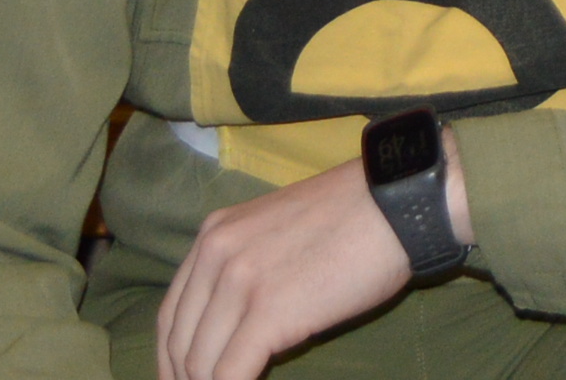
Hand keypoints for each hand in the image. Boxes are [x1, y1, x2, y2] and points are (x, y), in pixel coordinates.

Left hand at [155, 147, 451, 379]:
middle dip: (184, 379)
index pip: (172, 313)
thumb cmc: (350, 218)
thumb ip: (244, 267)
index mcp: (214, 235)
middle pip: (178, 341)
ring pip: (199, 362)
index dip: (172, 358)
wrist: (393, 203)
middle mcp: (215, 254)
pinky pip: (230, 373)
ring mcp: (239, 283)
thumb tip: (235, 324)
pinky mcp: (267, 313)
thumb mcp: (276, 231)